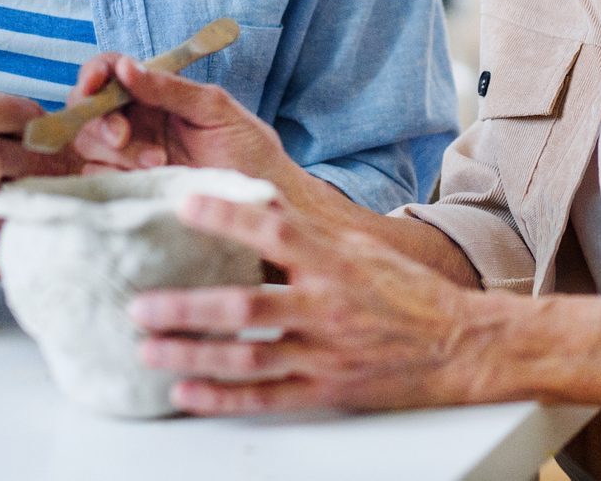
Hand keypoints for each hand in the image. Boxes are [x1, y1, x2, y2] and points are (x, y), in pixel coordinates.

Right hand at [63, 54, 306, 199]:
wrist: (262, 197)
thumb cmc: (247, 146)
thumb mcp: (215, 108)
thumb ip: (171, 88)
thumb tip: (126, 66)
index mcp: (156, 92)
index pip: (110, 71)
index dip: (94, 73)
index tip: (96, 84)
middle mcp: (137, 120)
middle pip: (89, 109)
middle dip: (101, 121)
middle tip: (124, 137)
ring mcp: (130, 155)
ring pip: (89, 145)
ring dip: (117, 152)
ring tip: (160, 162)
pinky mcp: (130, 187)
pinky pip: (97, 179)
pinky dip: (113, 177)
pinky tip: (147, 181)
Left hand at [129, 196, 500, 413]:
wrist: (460, 345)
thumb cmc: (406, 293)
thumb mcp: (361, 249)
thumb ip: (309, 233)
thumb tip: (255, 205)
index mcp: (335, 261)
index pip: (276, 228)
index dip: (229, 215)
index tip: (185, 202)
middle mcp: (327, 305)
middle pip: (248, 305)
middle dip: (188, 306)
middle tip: (140, 303)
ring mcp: (325, 352)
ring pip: (248, 357)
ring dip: (193, 354)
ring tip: (149, 349)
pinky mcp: (327, 388)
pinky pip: (267, 397)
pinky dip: (223, 397)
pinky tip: (187, 392)